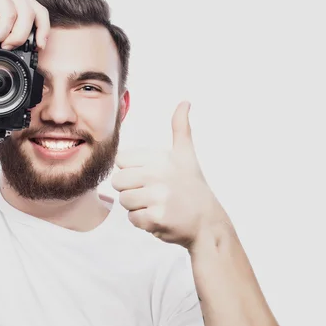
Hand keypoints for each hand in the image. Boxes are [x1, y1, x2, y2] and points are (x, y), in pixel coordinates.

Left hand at [111, 101, 224, 248]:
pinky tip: (160, 218)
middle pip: (118, 182)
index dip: (131, 171)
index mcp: (160, 157)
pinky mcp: (157, 218)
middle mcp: (159, 174)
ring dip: (137, 207)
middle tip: (152, 194)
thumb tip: (185, 102)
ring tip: (157, 206)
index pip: (121, 160)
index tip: (149, 177)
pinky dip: (143, 223)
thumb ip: (180, 128)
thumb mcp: (186, 155)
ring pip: (124, 201)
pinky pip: (132, 219)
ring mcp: (158, 196)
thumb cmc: (192, 187)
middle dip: (131, 190)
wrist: (208, 222)